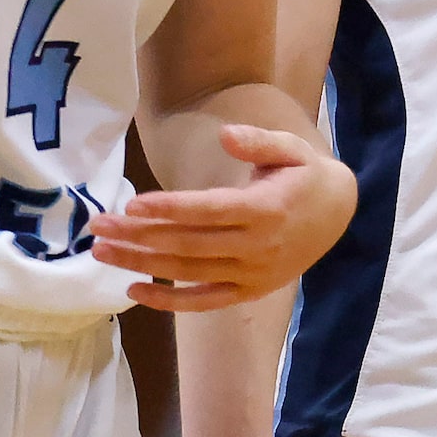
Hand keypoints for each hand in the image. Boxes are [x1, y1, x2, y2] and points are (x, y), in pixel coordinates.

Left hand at [90, 124, 356, 312]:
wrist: (338, 214)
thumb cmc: (305, 175)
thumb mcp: (292, 148)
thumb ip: (259, 141)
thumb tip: (226, 134)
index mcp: (266, 210)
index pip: (208, 211)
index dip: (169, 209)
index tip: (131, 204)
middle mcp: (256, 247)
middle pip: (188, 244)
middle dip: (138, 236)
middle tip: (97, 227)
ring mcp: (251, 274)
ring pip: (188, 273)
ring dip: (142, 264)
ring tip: (102, 251)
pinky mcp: (248, 291)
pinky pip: (203, 302)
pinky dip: (168, 302)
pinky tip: (133, 291)